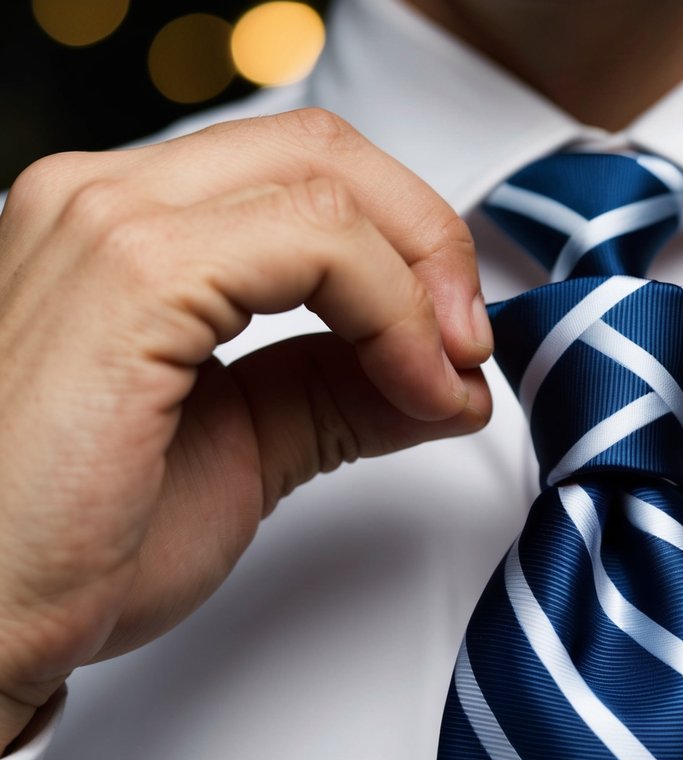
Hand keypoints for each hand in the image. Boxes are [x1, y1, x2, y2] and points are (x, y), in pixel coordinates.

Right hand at [0, 109, 492, 746]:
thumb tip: (447, 377)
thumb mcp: (251, 444)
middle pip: (325, 150)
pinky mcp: (133, 273)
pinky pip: (317, 244)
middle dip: (428, 242)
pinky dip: (392, 313)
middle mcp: (105, 197)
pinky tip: (410, 385)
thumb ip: (341, 390)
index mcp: (124, 224)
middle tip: (467, 341)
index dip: (407, 241)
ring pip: (330, 183)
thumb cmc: (74, 545)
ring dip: (421, 281)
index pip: (305, 170)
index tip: (454, 339)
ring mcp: (109, 221)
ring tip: (445, 374)